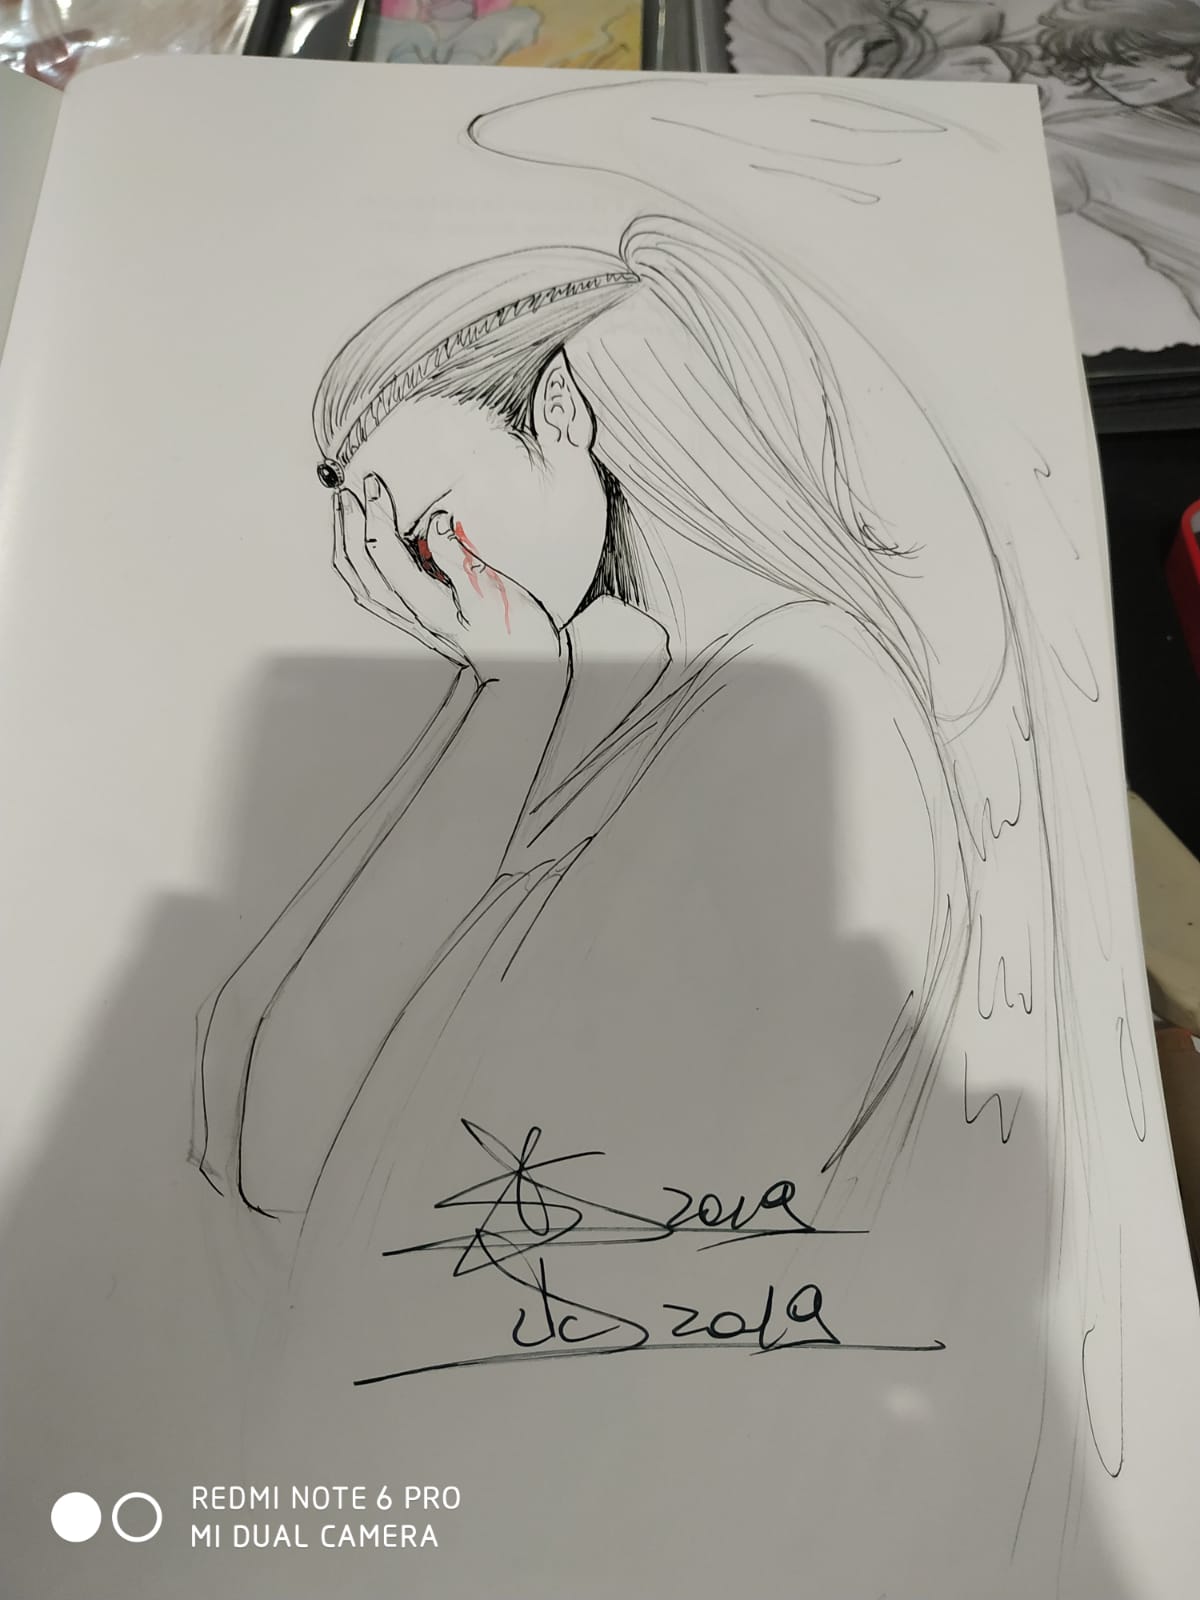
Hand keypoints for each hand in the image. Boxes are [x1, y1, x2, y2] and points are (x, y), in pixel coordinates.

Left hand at [333, 473, 564, 682]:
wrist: (526, 673)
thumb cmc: (518, 636)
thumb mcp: (493, 593)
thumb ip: (459, 557)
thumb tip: (435, 522)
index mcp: (427, 604)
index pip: (386, 555)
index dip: (376, 516)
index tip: (374, 485)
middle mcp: (413, 613)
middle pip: (363, 569)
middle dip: (349, 527)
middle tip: (345, 492)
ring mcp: (413, 619)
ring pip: (364, 582)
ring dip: (348, 546)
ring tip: (345, 514)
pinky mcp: (421, 619)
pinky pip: (376, 592)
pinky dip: (362, 567)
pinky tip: (365, 551)